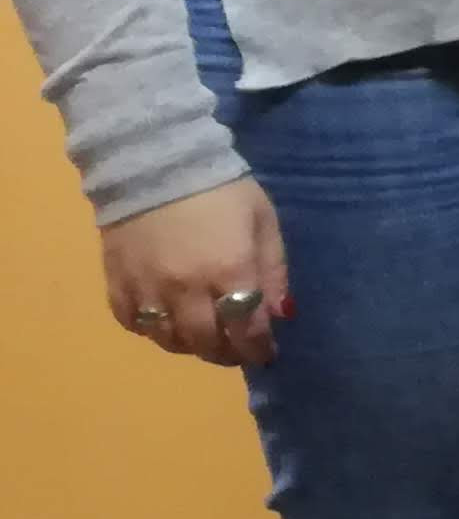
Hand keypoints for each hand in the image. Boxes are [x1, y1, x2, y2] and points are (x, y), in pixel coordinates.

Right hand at [102, 180, 289, 370]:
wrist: (155, 164)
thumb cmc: (221, 189)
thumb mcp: (263, 221)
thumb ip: (273, 270)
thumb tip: (280, 314)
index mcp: (230, 271)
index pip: (248, 329)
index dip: (259, 349)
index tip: (266, 354)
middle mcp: (187, 288)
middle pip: (207, 343)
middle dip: (227, 354)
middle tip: (237, 349)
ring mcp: (148, 289)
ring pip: (169, 340)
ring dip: (191, 346)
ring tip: (204, 337)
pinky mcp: (117, 283)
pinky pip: (133, 324)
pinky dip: (152, 330)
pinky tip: (165, 321)